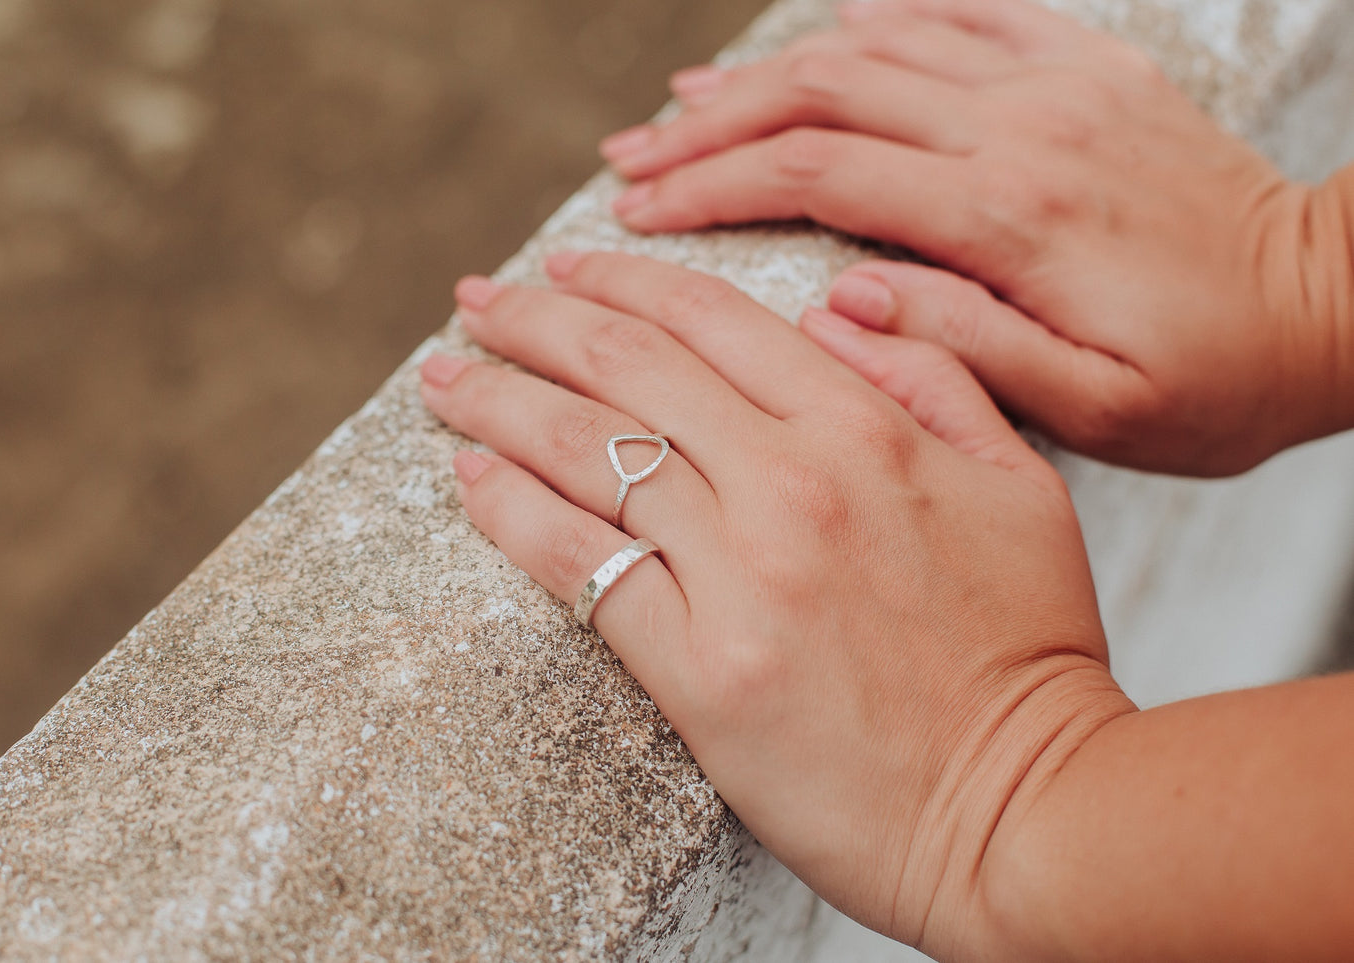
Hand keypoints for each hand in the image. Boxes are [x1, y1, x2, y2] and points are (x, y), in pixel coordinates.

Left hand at [419, 251, 1131, 959]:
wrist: (1022, 806)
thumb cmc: (1026, 649)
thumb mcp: (1021, 486)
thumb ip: (936, 378)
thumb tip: (832, 315)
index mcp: (865, 430)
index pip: (711, 319)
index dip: (624, 280)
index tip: (569, 267)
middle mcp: (790, 483)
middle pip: (625, 368)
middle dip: (535, 320)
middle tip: (477, 302)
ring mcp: (739, 574)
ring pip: (586, 453)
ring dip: (496, 402)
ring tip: (444, 378)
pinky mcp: (698, 667)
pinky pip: (579, 565)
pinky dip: (511, 511)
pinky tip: (469, 477)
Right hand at [599, 0, 1353, 474]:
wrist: (1330, 303)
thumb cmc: (1214, 378)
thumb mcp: (1097, 410)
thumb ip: (966, 353)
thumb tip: (843, 302)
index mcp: (1010, 216)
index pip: (819, 176)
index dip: (713, 188)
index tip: (638, 214)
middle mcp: (1021, 127)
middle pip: (824, 96)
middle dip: (710, 128)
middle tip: (629, 160)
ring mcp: (1054, 84)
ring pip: (875, 47)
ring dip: (770, 72)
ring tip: (685, 104)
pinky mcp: (1084, 70)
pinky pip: (960, 14)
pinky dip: (875, 20)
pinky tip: (821, 36)